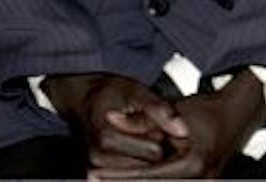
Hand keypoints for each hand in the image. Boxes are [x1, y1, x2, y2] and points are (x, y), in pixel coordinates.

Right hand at [42, 72, 184, 171]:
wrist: (82, 99)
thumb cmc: (111, 93)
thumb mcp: (137, 91)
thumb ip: (160, 110)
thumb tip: (183, 131)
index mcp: (106, 138)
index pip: (154, 151)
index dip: (164, 135)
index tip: (163, 121)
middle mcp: (97, 159)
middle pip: (148, 166)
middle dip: (157, 147)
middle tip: (154, 128)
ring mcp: (95, 170)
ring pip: (141, 173)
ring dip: (147, 156)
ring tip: (142, 135)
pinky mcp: (95, 176)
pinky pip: (130, 175)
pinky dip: (138, 162)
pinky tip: (136, 146)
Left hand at [90, 70, 265, 178]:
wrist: (241, 111)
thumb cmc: (209, 109)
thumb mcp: (174, 111)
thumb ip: (141, 119)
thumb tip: (109, 118)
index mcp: (192, 165)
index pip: (145, 176)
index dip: (117, 176)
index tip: (94, 174)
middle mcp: (200, 180)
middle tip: (94, 180)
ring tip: (108, 180)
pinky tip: (131, 179)